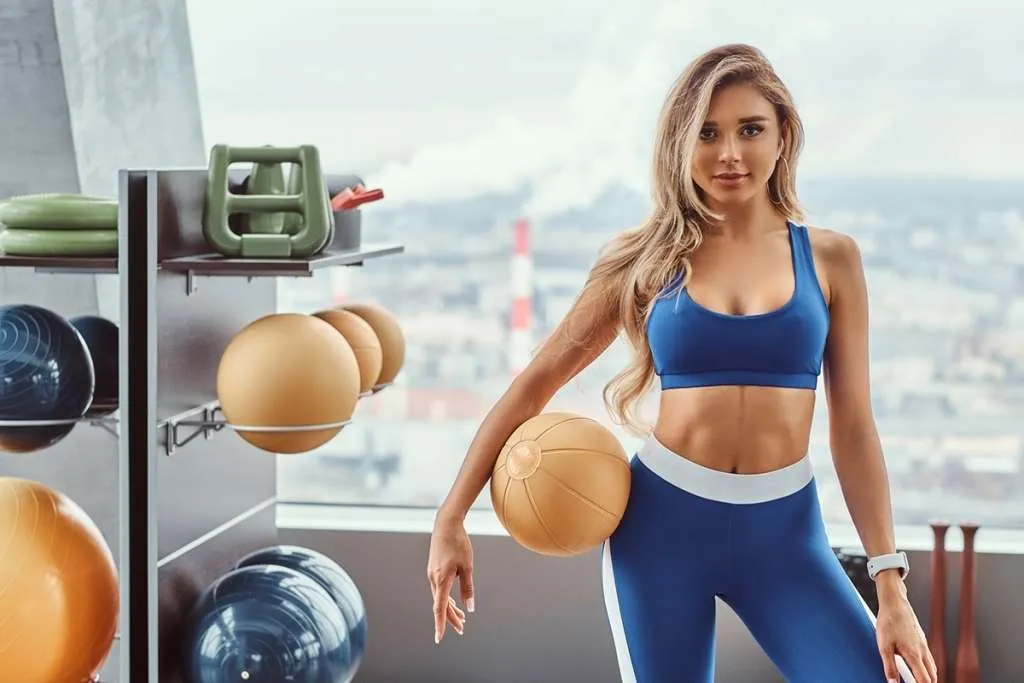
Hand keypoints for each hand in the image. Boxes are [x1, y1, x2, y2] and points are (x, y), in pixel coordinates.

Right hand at [427, 515, 475, 643]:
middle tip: (462, 630)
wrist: (446, 525)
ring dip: (450, 608)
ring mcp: (432, 574)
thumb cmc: (458, 544)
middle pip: (441, 605)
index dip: (440, 624)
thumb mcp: (467, 566)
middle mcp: (433, 579)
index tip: (439, 638)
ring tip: (461, 618)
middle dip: (451, 618)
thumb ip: (468, 588)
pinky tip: (454, 601)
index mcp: (441, 580)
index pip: (440, 608)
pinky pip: (438, 589)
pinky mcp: (433, 569)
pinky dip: (446, 598)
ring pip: (439, 597)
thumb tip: (469, 607)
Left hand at [875, 577, 936, 682]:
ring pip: (932, 666)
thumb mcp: (884, 646)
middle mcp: (923, 651)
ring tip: (919, 681)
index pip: (924, 680)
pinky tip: (918, 665)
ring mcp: (924, 644)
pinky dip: (927, 666)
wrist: (895, 603)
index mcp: (914, 655)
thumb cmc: (888, 622)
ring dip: (928, 676)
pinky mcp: (922, 639)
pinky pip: (929, 657)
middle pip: (932, 675)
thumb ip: (889, 667)